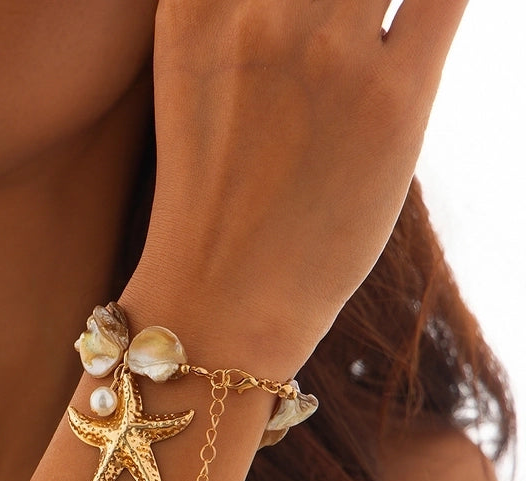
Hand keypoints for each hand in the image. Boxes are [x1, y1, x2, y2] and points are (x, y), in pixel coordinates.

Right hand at [135, 0, 466, 360]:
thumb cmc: (210, 206)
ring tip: (376, 50)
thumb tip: (321, 8)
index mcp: (194, 7)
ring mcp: (326, 49)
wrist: (222, 300)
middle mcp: (257, 8)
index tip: (317, 10)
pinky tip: (438, 14)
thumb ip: (238, 18)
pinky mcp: (393, 96)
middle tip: (352, 23)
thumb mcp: (196, 87)